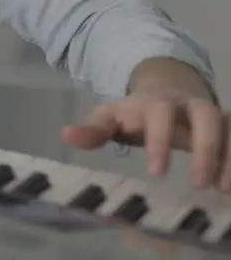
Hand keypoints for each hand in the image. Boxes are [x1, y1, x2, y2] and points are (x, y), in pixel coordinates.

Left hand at [61, 89, 229, 189]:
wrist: (167, 88)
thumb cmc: (135, 112)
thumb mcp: (110, 117)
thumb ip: (91, 130)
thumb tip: (65, 135)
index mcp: (156, 102)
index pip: (159, 114)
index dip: (159, 140)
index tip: (156, 172)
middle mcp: (190, 104)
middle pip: (206, 117)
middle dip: (206, 148)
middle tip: (200, 184)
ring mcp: (214, 113)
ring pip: (230, 127)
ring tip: (225, 190)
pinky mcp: (229, 125)